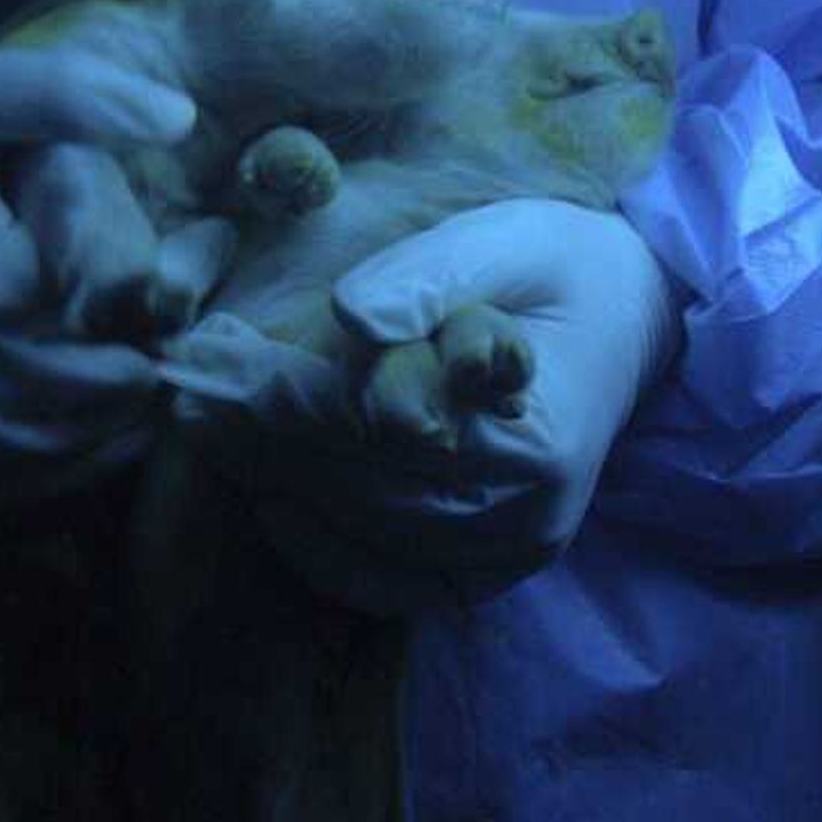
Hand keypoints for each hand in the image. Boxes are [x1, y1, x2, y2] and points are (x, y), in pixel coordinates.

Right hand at [0, 46, 200, 509]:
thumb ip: (73, 95)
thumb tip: (180, 116)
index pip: (111, 302)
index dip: (142, 288)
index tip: (156, 273)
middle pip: (97, 388)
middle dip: (143, 361)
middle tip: (167, 336)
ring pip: (63, 450)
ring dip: (118, 425)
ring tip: (143, 383)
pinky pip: (11, 484)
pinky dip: (66, 466)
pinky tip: (96, 432)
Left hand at [158, 199, 685, 615]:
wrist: (633, 322)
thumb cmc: (557, 271)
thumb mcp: (504, 239)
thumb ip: (427, 277)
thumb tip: (353, 319)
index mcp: (537, 435)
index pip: (381, 424)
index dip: (286, 393)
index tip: (211, 362)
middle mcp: (528, 516)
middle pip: (363, 484)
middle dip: (266, 437)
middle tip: (188, 399)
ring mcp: (511, 555)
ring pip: (365, 532)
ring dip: (277, 483)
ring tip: (210, 433)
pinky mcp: (492, 574)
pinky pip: (387, 581)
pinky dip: (319, 547)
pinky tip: (268, 500)